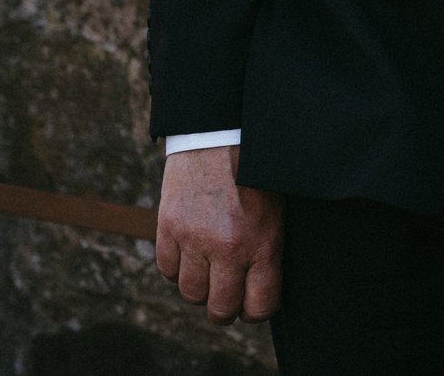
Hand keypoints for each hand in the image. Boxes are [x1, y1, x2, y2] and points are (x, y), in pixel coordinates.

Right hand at [156, 145, 284, 321]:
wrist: (220, 133)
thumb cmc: (255, 173)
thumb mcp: (276, 212)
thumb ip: (267, 252)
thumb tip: (258, 291)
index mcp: (263, 243)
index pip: (259, 307)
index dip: (256, 310)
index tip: (252, 302)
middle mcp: (228, 248)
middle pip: (221, 309)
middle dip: (225, 308)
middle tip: (227, 295)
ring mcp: (195, 238)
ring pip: (191, 293)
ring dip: (200, 287)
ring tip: (208, 269)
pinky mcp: (169, 227)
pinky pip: (167, 270)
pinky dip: (177, 267)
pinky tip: (189, 251)